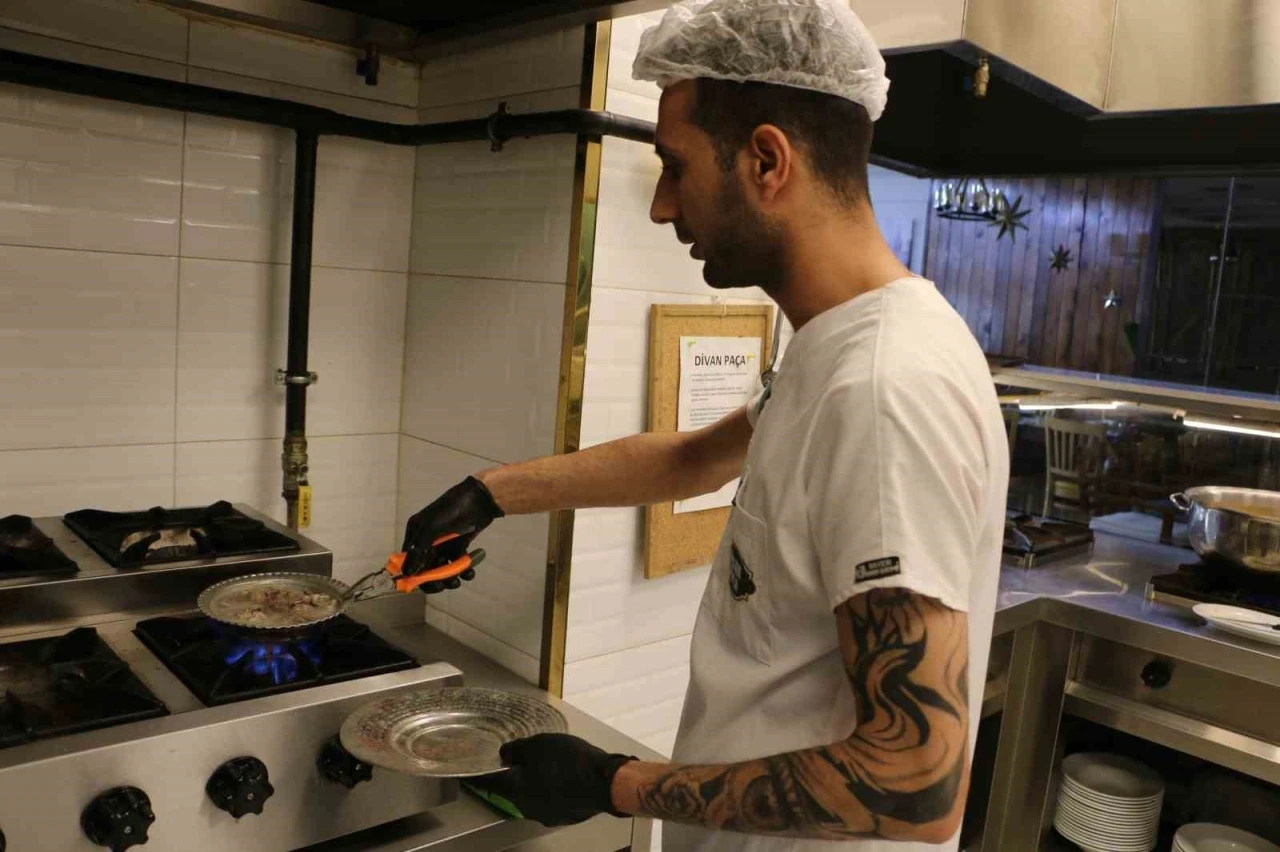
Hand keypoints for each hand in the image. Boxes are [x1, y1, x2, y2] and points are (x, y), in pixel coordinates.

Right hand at [402, 476, 503, 586]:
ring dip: (450, 577)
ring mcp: (443, 544)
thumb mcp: (431, 528)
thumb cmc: (452, 509)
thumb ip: (418, 550)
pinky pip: (457, 564)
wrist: (480, 499)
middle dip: (435, 579)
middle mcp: (426, 541)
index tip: (423, 585)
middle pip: (425, 568)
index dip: (413, 575)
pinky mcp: (458, 546)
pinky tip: (470, 572)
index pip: (407, 560)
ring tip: (459, 579)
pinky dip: (463, 570)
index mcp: (415, 534)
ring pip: (442, 569)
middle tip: (444, 585)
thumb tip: (406, 573)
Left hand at [469, 734, 633, 825]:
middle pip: (512, 791)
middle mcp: (527, 807)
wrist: (605, 783)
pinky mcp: (565, 815)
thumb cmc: (568, 760)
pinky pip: (549, 799)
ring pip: (532, 796)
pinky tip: (559, 777)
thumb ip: (517, 750)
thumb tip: (503, 756)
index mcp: (516, 790)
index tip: (467, 774)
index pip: (490, 784)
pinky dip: (548, 788)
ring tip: (541, 766)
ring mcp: (547, 814)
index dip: (478, 777)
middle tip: (513, 762)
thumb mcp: (539, 745)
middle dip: (511, 778)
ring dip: (531, 783)